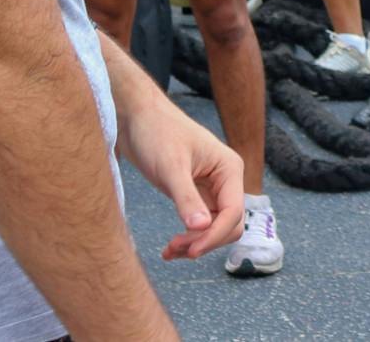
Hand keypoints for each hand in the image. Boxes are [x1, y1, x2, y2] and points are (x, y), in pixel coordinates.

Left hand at [116, 92, 245, 260]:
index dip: (214, 235)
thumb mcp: (170, 167)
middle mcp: (226, 180)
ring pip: (215, 228)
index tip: (190, 251)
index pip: (233, 212)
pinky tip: (170, 247)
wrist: (136, 118)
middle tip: (175, 248)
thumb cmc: (156, 133)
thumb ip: (186, 198)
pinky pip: (200, 225)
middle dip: (206, 241)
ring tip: (169, 251)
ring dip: (196, 243)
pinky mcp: (195, 194)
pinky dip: (188, 238)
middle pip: (229, 225)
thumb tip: (201, 229)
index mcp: (229, 168)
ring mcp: (212, 188)